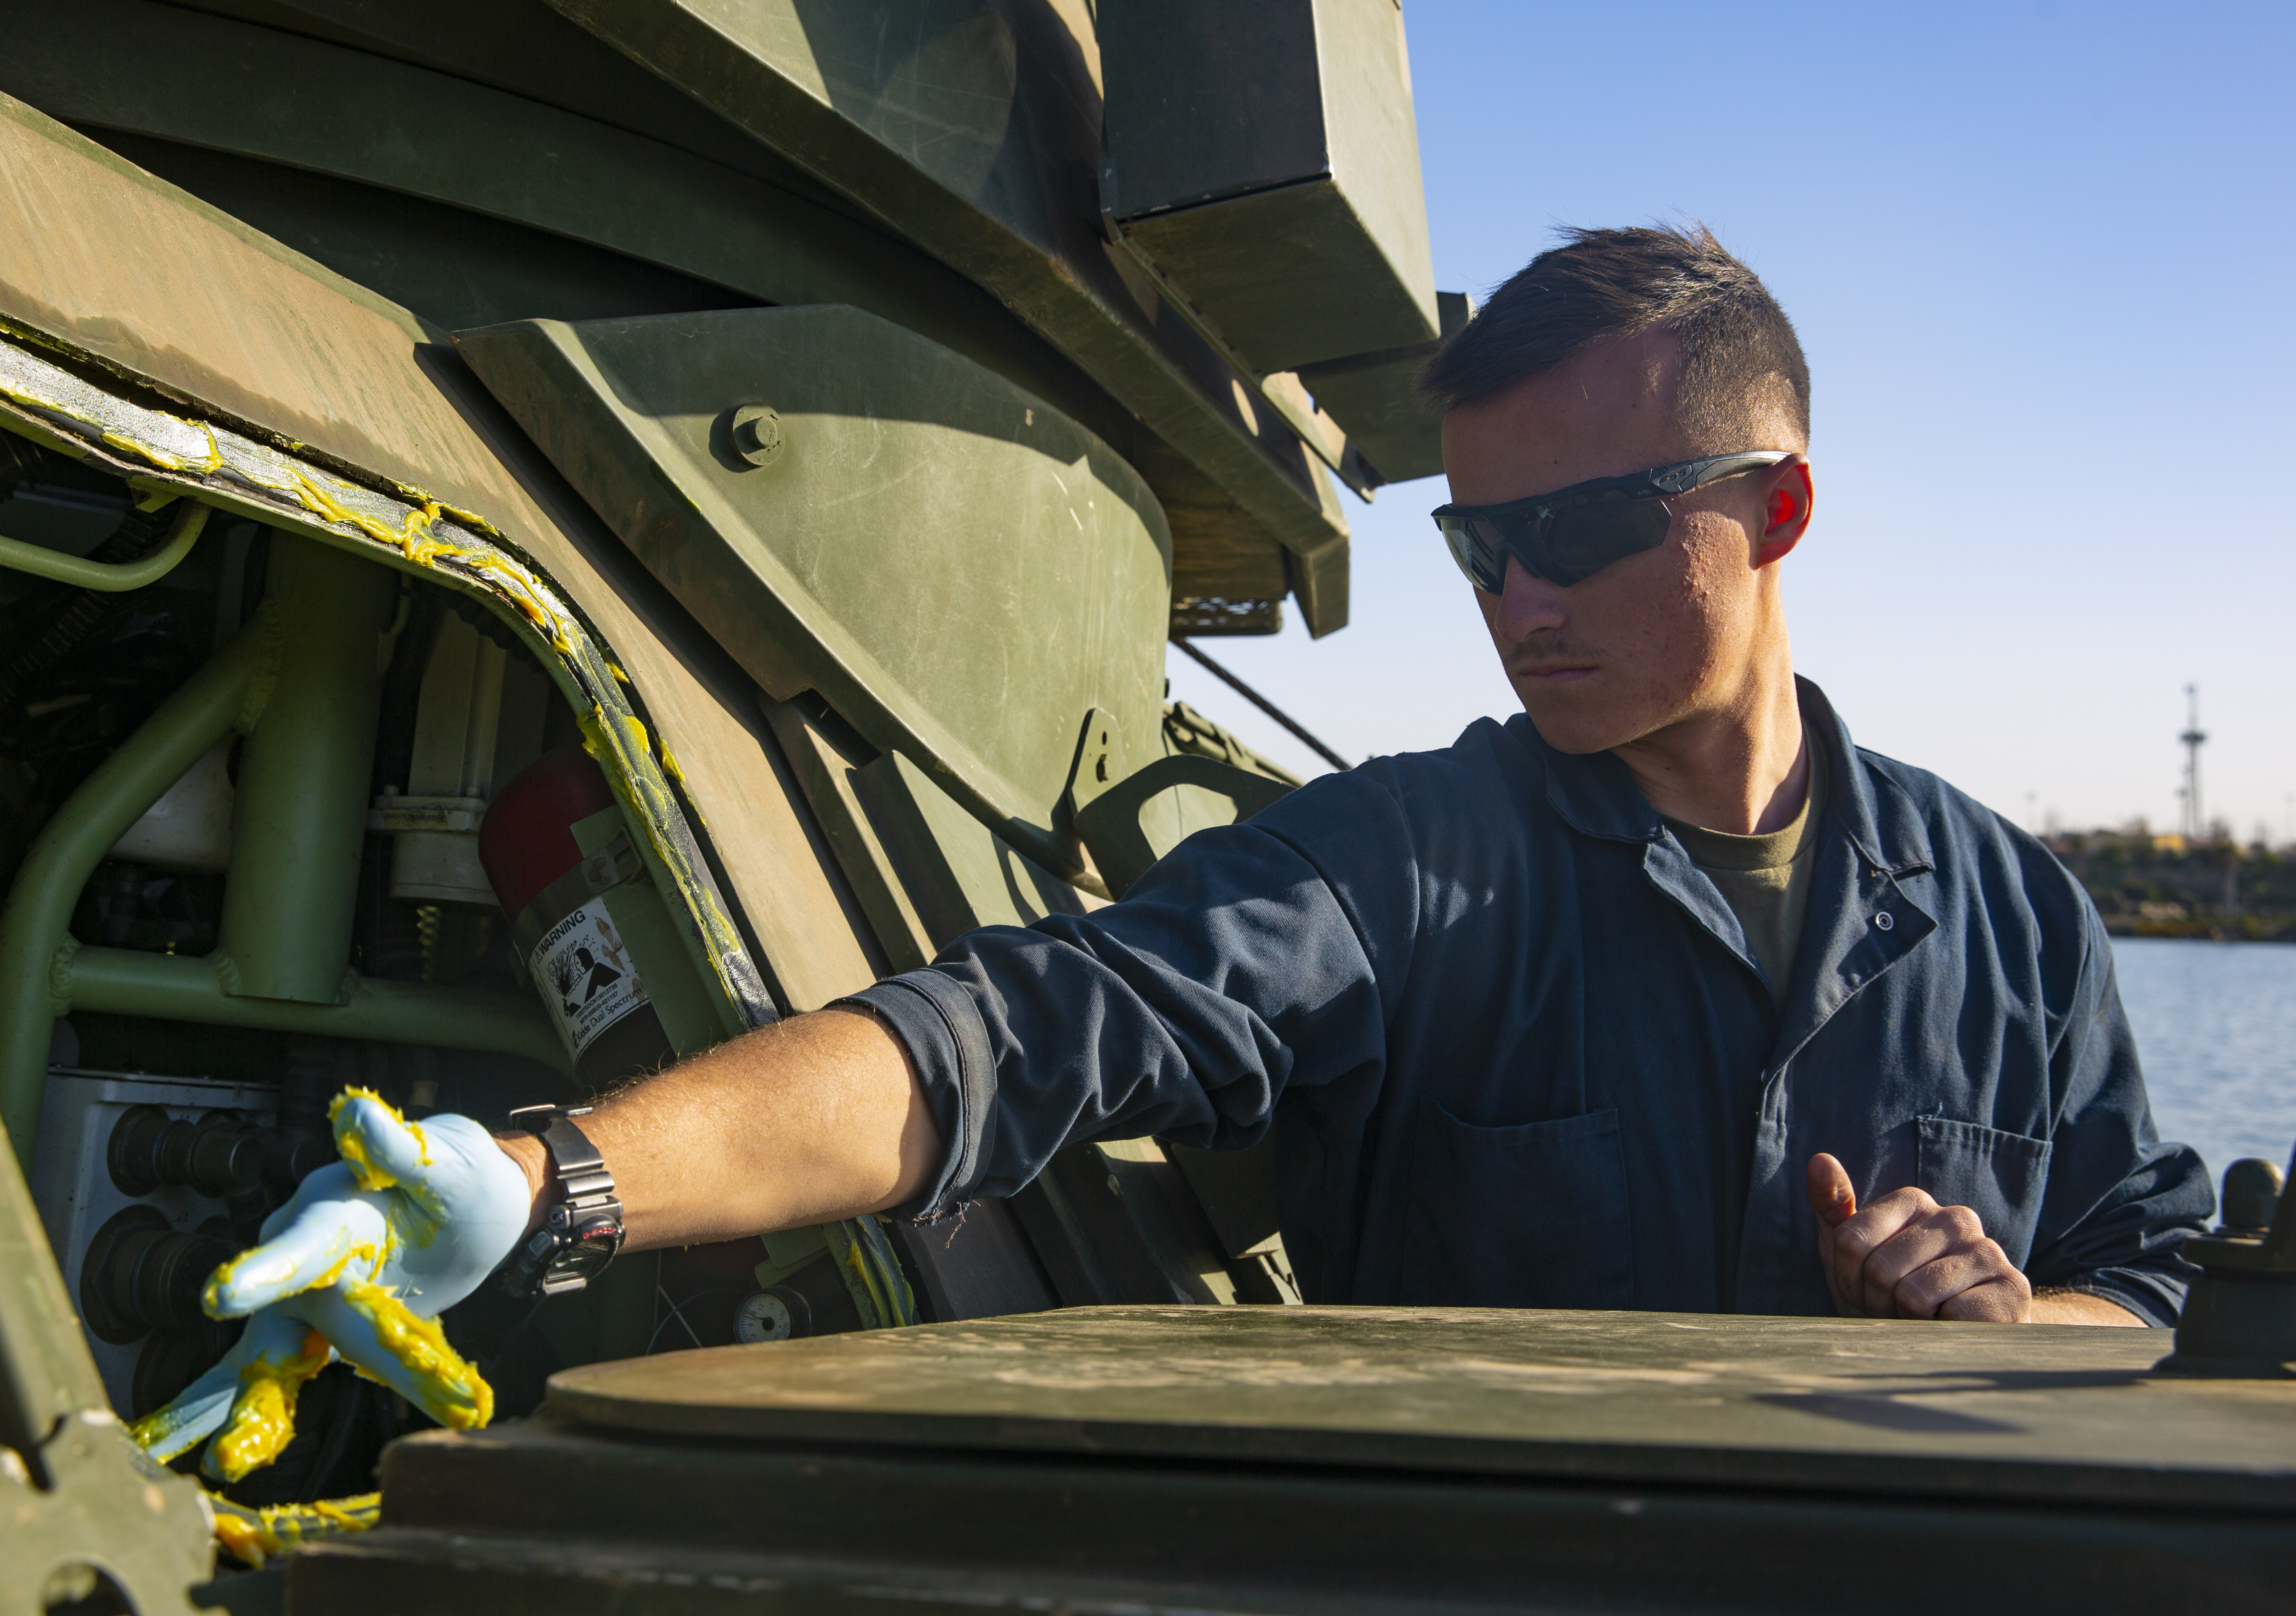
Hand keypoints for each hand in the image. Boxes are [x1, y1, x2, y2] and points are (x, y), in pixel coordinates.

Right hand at [127, 1089, 532, 1479]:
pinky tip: (233, 1456)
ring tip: (223, 1459)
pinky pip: (294, 1368)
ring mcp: (312, 1292)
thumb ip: (401, 1148)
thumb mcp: (447, 1161)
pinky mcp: (328, 1325)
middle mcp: (308, 1249)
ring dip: (249, 1405)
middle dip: (252, 1369)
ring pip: (276, 1350)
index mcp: (335, 1206)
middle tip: (224, 1423)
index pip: (300, 1242)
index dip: (266, 1271)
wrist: (480, 1206)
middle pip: (284, 1312)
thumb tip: (354, 1109)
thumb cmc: (462, 1176)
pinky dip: (265, 1410)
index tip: (221, 1297)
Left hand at [1805, 1152, 2031, 1321]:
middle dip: (1879, 1302)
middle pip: (1880, 1268)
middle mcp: (1957, 1218)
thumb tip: (1819, 1159)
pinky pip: (1954, 1316)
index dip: (1849, 1279)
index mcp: (1915, 1201)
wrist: (1956, 1340)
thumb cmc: (1894, 1295)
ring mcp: (1989, 1251)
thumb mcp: (1852, 1254)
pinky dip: (1945, 1333)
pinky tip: (1954, 1328)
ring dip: (1909, 1320)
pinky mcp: (2013, 1290)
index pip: (1851, 1240)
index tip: (1866, 1287)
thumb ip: (1832, 1206)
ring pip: (1915, 1294)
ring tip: (1923, 1318)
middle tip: (1897, 1309)